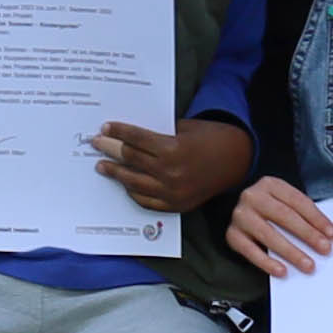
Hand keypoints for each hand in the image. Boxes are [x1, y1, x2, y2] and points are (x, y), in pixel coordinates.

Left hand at [94, 113, 250, 215]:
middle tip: (96, 144)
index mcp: (172, 149)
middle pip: (131, 159)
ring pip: (134, 183)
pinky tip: (125, 184)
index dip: (118, 131)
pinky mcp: (177, 205)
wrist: (236, 161)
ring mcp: (172, 192)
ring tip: (102, 166)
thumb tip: (130, 135)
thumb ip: (159, 134)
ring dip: (116, 173)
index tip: (104, 127)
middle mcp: (170, 172)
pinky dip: (134, 192)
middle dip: (110, 150)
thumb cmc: (210, 138)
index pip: (135, 139)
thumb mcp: (185, 128)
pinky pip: (147, 201)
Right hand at [227, 176, 332, 279]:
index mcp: (270, 184)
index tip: (332, 234)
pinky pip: (250, 251)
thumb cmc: (268, 208)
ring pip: (268, 234)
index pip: (297, 201)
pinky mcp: (232, 235)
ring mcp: (240, 216)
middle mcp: (252, 197)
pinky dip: (267, 262)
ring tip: (307, 265)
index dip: (316, 218)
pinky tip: (282, 271)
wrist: (239, 209)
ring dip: (291, 252)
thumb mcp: (283, 201)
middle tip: (324, 249)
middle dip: (307, 234)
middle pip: (284, 216)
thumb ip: (299, 214)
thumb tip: (324, 236)